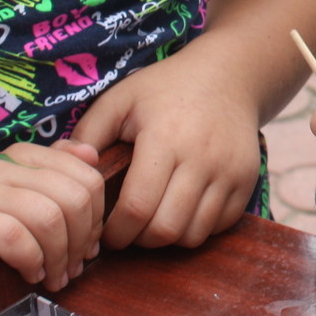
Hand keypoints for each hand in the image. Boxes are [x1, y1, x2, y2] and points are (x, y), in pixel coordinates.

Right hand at [0, 139, 103, 289]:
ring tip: (53, 276)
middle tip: (74, 267)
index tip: (90, 245)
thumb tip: (92, 155)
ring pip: (48, 218)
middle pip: (72, 198)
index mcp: (24, 155)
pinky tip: (30, 274)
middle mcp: (1, 165)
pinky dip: (31, 262)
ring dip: (58, 257)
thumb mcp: (31, 200)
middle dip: (82, 241)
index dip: (97, 218)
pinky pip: (15, 238)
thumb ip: (62, 174)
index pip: (86, 178)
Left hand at [71, 46, 262, 249]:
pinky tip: (181, 209)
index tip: (104, 231)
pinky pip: (219, 226)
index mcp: (164, 139)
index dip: (115, 232)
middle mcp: (201, 159)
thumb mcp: (119, 99)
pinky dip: (197, 228)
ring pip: (194, 235)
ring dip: (168, 237)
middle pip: (166, 230)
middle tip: (127, 229)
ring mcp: (229, 172)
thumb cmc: (165, 88)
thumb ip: (87, 134)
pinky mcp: (247, 181)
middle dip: (139, 240)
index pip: (137, 208)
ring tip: (153, 219)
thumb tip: (68, 175)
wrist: (228, 75)